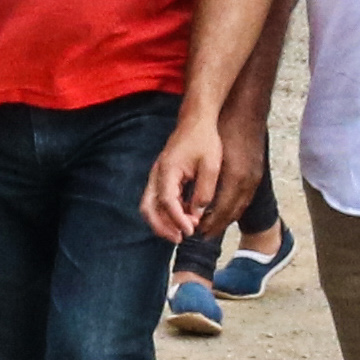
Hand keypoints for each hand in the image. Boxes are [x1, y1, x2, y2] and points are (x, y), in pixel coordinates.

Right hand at [140, 116, 226, 243]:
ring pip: (150, 205)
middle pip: (149, 207)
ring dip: (163, 221)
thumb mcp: (211, 165)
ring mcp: (157, 175)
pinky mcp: (162, 177)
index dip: (177, 219)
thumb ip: (204, 191)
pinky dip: (168, 212)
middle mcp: (157, 174)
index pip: (167, 201)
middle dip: (162, 227)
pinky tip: (186, 218)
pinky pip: (158, 199)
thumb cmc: (205, 140)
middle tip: (180, 238)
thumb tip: (197, 214)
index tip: (190, 231)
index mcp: (168, 169)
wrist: (197, 120)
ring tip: (183, 232)